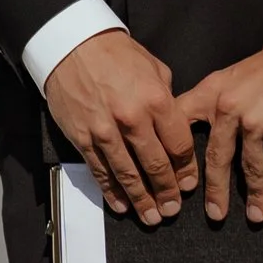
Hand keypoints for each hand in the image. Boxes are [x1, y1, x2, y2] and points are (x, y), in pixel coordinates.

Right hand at [46, 29, 199, 223]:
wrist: (73, 45)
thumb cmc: (117, 53)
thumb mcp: (155, 69)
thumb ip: (168, 100)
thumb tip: (176, 125)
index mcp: (157, 101)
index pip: (179, 145)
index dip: (186, 169)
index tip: (189, 185)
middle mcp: (133, 120)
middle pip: (156, 166)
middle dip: (167, 192)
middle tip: (173, 209)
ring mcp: (106, 131)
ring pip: (128, 175)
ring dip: (142, 200)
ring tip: (153, 217)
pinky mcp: (83, 137)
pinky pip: (100, 171)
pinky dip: (111, 191)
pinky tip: (121, 206)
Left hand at [171, 29, 262, 224]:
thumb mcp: (231, 76)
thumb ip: (213, 100)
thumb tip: (200, 128)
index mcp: (212, 94)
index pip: (183, 126)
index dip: (176, 156)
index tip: (177, 183)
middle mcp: (229, 109)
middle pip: (217, 159)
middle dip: (216, 192)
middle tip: (215, 216)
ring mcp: (255, 123)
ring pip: (251, 169)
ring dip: (255, 197)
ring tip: (255, 216)